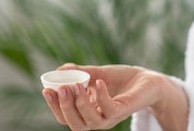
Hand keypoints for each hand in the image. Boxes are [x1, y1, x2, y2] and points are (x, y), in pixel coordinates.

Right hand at [42, 63, 186, 130]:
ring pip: (90, 121)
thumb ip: (80, 73)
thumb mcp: (98, 73)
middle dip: (64, 107)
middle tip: (60, 88)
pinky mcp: (124, 110)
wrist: (148, 79)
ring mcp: (111, 116)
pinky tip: (98, 82)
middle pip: (75, 123)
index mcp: (88, 112)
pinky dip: (102, 97)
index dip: (55, 106)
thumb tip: (60, 69)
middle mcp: (98, 118)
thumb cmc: (122, 79)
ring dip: (79, 104)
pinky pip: (110, 109)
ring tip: (74, 85)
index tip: (45, 89)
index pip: (66, 116)